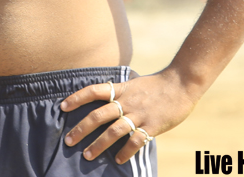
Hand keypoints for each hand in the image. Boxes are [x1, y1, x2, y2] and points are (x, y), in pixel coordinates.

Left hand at [60, 70, 196, 164]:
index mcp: (122, 89)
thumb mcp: (134, 84)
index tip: (62, 106)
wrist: (181, 83)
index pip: (94, 91)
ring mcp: (139, 114)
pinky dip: (125, 152)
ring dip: (98, 144)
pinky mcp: (152, 125)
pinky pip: (135, 141)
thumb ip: (120, 94)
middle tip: (69, 141)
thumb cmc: (157, 86)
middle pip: (99, 115)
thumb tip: (105, 103)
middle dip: (82, 129)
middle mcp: (127, 101)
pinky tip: (117, 160)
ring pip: (114, 131)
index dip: (77, 98)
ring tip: (87, 155)